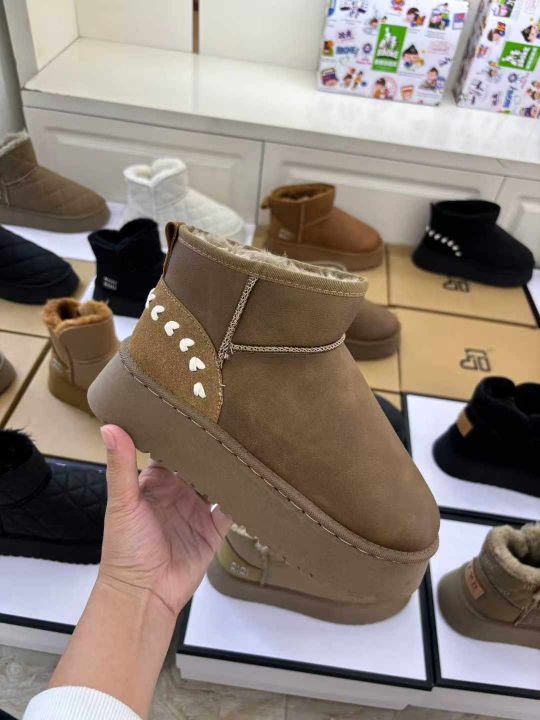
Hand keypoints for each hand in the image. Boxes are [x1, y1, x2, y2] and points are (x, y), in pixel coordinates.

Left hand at [98, 424, 231, 617]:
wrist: (143, 595)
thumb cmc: (125, 548)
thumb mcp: (122, 502)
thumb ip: (120, 465)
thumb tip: (109, 426)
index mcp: (154, 483)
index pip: (170, 450)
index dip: (180, 432)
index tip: (195, 408)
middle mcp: (178, 493)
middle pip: (198, 464)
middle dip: (210, 448)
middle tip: (229, 420)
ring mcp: (197, 512)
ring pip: (218, 483)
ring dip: (228, 469)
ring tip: (246, 444)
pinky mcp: (214, 530)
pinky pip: (232, 509)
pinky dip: (243, 497)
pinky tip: (255, 479)